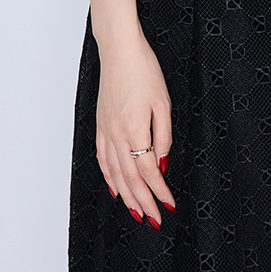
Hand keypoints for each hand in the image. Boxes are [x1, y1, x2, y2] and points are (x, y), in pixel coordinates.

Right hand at [94, 29, 176, 227]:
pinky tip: (115, 188)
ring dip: (126, 197)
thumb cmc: (144, 71)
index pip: (148, 171)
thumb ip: (163, 136)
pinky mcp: (100, 126)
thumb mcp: (163, 102)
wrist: (119, 51)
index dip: (160, 192)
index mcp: (134, 131)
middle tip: (155, 221)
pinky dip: (109, 177)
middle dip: (144, 202)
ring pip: (114, 173)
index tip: (170, 205)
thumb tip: (162, 164)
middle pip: (130, 179)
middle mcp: (116, 136)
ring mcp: (105, 132)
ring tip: (137, 213)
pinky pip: (102, 159)